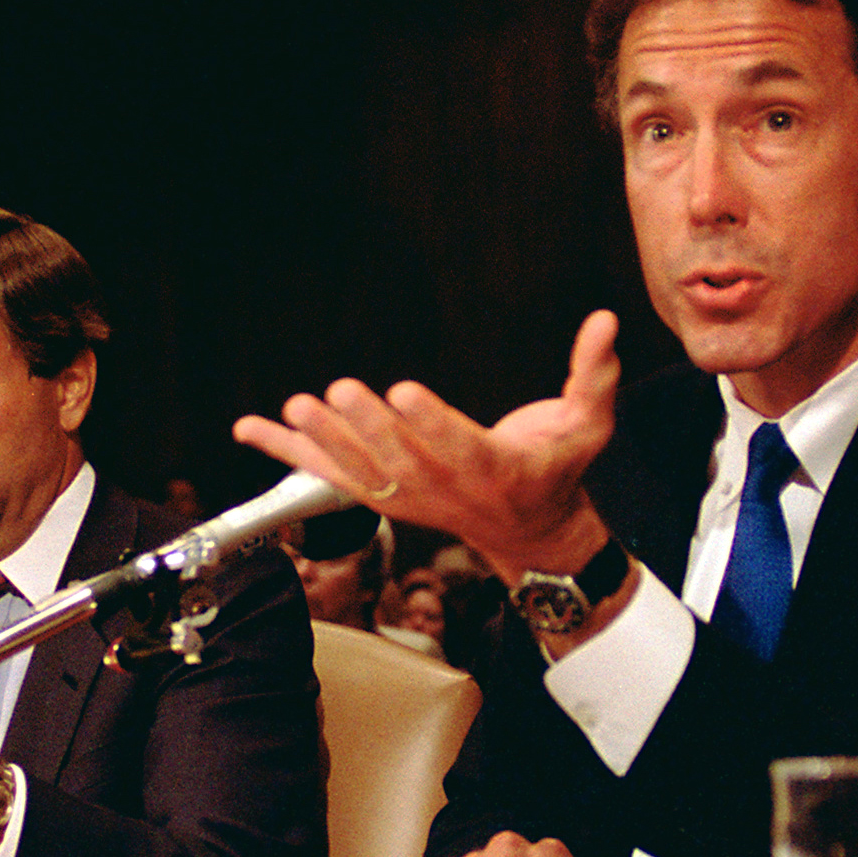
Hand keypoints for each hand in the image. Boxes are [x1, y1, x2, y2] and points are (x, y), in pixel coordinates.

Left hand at [232, 310, 621, 579]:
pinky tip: (251, 429)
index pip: (458, 446)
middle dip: (366, 425)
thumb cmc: (557, 470)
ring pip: (360, 470)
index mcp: (493, 467)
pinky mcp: (381, 494)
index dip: (430, 422)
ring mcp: (407, 495)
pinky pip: (329, 474)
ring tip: (295, 407)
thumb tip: (606, 322)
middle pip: (399, 458)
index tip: (404, 392)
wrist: (532, 534)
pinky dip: (290, 451)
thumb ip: (594, 374)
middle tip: (338, 391)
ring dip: (324, 440)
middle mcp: (444, 486)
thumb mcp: (588, 426)